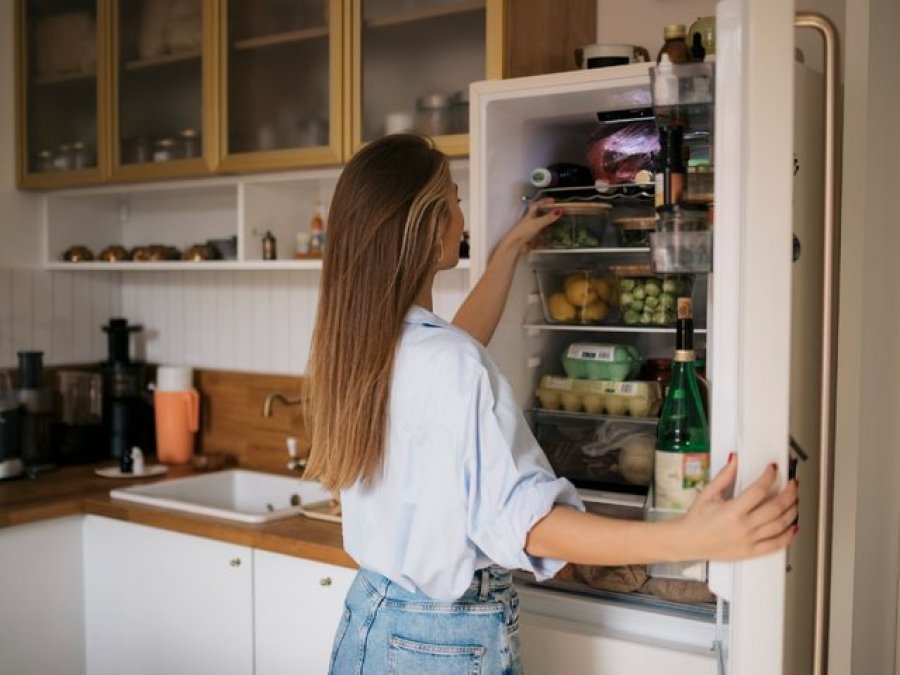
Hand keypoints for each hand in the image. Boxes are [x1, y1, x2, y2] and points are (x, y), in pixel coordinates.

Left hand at [498, 198, 561, 255]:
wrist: (515, 246)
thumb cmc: (523, 232)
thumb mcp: (537, 223)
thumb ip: (548, 217)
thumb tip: (559, 210)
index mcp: (529, 215)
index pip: (537, 205)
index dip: (544, 201)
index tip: (552, 200)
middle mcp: (529, 223)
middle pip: (539, 216)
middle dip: (548, 214)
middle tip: (558, 214)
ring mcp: (530, 232)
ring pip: (541, 228)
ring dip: (548, 227)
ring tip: (558, 226)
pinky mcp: (531, 241)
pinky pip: (541, 239)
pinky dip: (547, 240)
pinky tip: (552, 241)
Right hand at [675, 456, 798, 561]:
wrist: (687, 541)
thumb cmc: (696, 520)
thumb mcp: (708, 493)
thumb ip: (724, 476)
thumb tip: (734, 460)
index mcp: (732, 511)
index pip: (759, 490)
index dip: (770, 477)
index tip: (773, 470)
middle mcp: (743, 526)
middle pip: (775, 508)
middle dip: (789, 493)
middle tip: (793, 484)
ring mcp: (748, 540)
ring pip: (780, 525)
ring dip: (792, 511)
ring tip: (795, 501)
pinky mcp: (750, 552)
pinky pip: (775, 545)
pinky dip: (788, 536)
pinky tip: (793, 527)